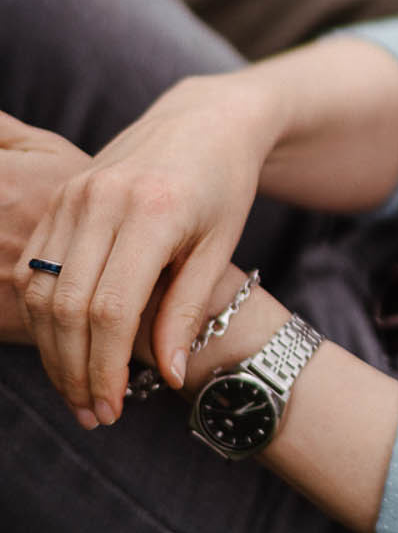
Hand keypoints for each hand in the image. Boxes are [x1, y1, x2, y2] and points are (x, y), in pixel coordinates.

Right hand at [15, 75, 278, 425]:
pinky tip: (65, 348)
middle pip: (69, 307)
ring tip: (79, 391)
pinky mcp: (61, 196)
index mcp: (152, 212)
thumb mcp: (221, 246)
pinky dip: (43, 315)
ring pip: (42, 291)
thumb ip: (190, 310)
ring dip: (54, 350)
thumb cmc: (226, 185)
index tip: (114, 408)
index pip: (112, 309)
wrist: (206, 119)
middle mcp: (103, 201)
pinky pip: (35, 266)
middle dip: (76, 370)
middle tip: (95, 413)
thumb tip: (171, 377)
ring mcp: (74, 195)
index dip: (107, 366)